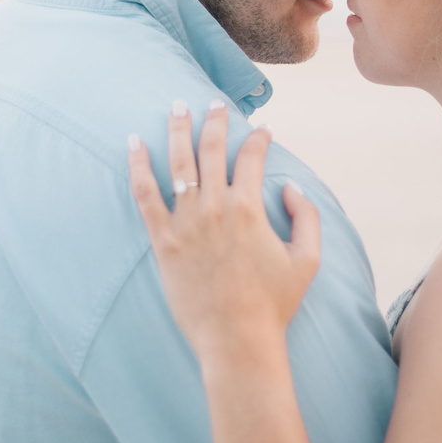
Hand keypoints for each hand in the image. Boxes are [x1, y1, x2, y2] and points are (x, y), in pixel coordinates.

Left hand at [128, 101, 320, 363]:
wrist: (236, 339)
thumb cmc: (274, 302)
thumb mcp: (308, 259)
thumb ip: (307, 217)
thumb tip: (291, 186)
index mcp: (250, 208)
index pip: (253, 157)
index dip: (259, 139)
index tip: (263, 132)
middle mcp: (216, 207)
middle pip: (212, 149)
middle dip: (215, 120)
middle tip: (214, 103)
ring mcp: (186, 222)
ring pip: (178, 162)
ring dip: (177, 129)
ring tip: (176, 106)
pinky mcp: (162, 240)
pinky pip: (145, 194)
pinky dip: (138, 166)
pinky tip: (133, 143)